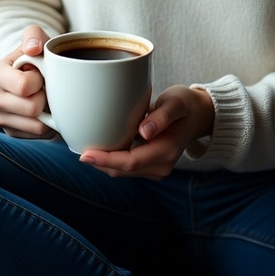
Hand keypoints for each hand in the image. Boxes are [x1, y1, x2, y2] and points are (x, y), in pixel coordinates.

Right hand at [0, 25, 55, 138]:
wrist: (30, 72)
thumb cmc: (34, 55)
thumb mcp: (34, 38)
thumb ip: (33, 35)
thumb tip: (33, 48)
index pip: (25, 86)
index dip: (40, 79)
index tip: (40, 72)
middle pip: (32, 108)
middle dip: (46, 96)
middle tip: (45, 86)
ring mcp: (0, 119)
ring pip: (37, 125)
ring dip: (49, 111)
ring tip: (45, 96)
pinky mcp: (11, 133)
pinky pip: (39, 135)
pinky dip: (48, 123)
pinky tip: (44, 109)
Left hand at [79, 85, 214, 179]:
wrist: (198, 114)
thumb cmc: (185, 105)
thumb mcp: (176, 103)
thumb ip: (162, 116)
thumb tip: (144, 131)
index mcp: (166, 152)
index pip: (129, 162)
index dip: (105, 159)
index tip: (84, 153)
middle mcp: (161, 165)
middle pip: (122, 170)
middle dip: (99, 162)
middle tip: (76, 147)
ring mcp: (156, 168)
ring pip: (122, 171)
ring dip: (103, 162)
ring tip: (84, 146)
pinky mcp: (151, 165)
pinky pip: (126, 167)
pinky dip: (111, 159)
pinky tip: (100, 146)